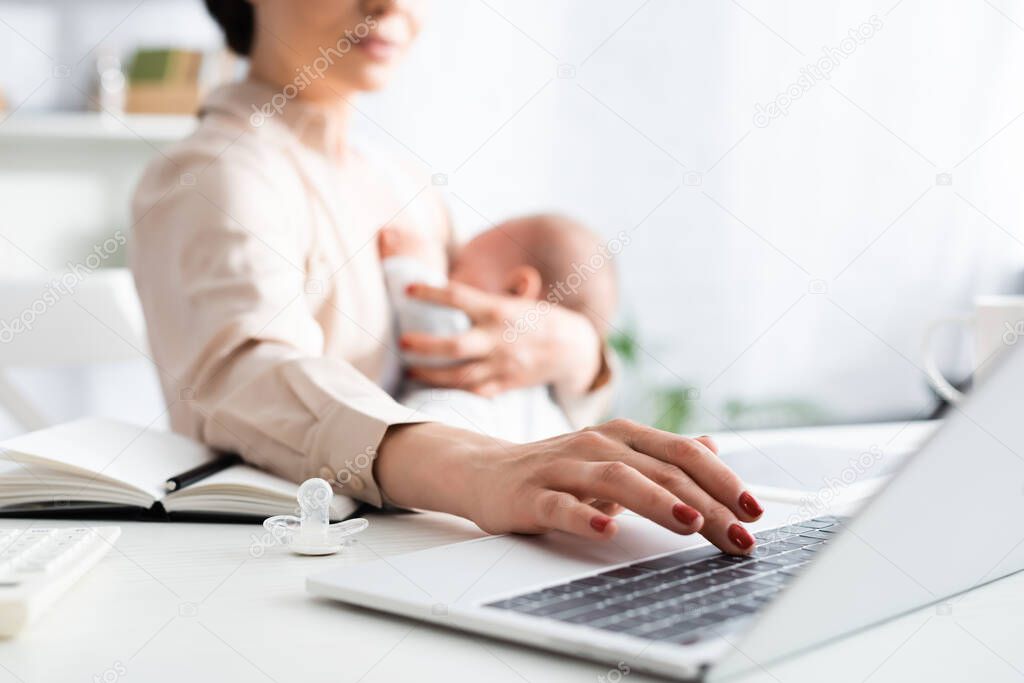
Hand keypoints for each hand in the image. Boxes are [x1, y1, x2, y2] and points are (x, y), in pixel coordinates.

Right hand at [376, 419, 764, 554]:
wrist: (484, 471)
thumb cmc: (557, 470)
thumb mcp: (614, 457)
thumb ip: (660, 455)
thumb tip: (713, 449)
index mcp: (622, 435)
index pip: (682, 453)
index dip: (722, 480)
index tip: (754, 512)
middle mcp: (596, 444)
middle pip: (659, 468)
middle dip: (705, 502)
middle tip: (738, 534)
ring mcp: (562, 467)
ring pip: (616, 479)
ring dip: (657, 500)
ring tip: (689, 522)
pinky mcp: (531, 494)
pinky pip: (560, 504)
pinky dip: (585, 515)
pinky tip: (607, 529)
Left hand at [401, 281, 602, 396]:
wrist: (573, 351)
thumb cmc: (542, 319)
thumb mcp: (524, 299)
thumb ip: (506, 287)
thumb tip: (497, 275)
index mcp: (500, 310)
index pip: (459, 297)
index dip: (430, 293)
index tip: (408, 290)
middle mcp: (499, 340)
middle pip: (454, 346)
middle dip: (424, 346)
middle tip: (401, 342)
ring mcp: (502, 365)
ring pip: (459, 376)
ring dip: (430, 374)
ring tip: (410, 369)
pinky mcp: (505, 385)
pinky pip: (474, 392)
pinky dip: (454, 391)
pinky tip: (435, 387)